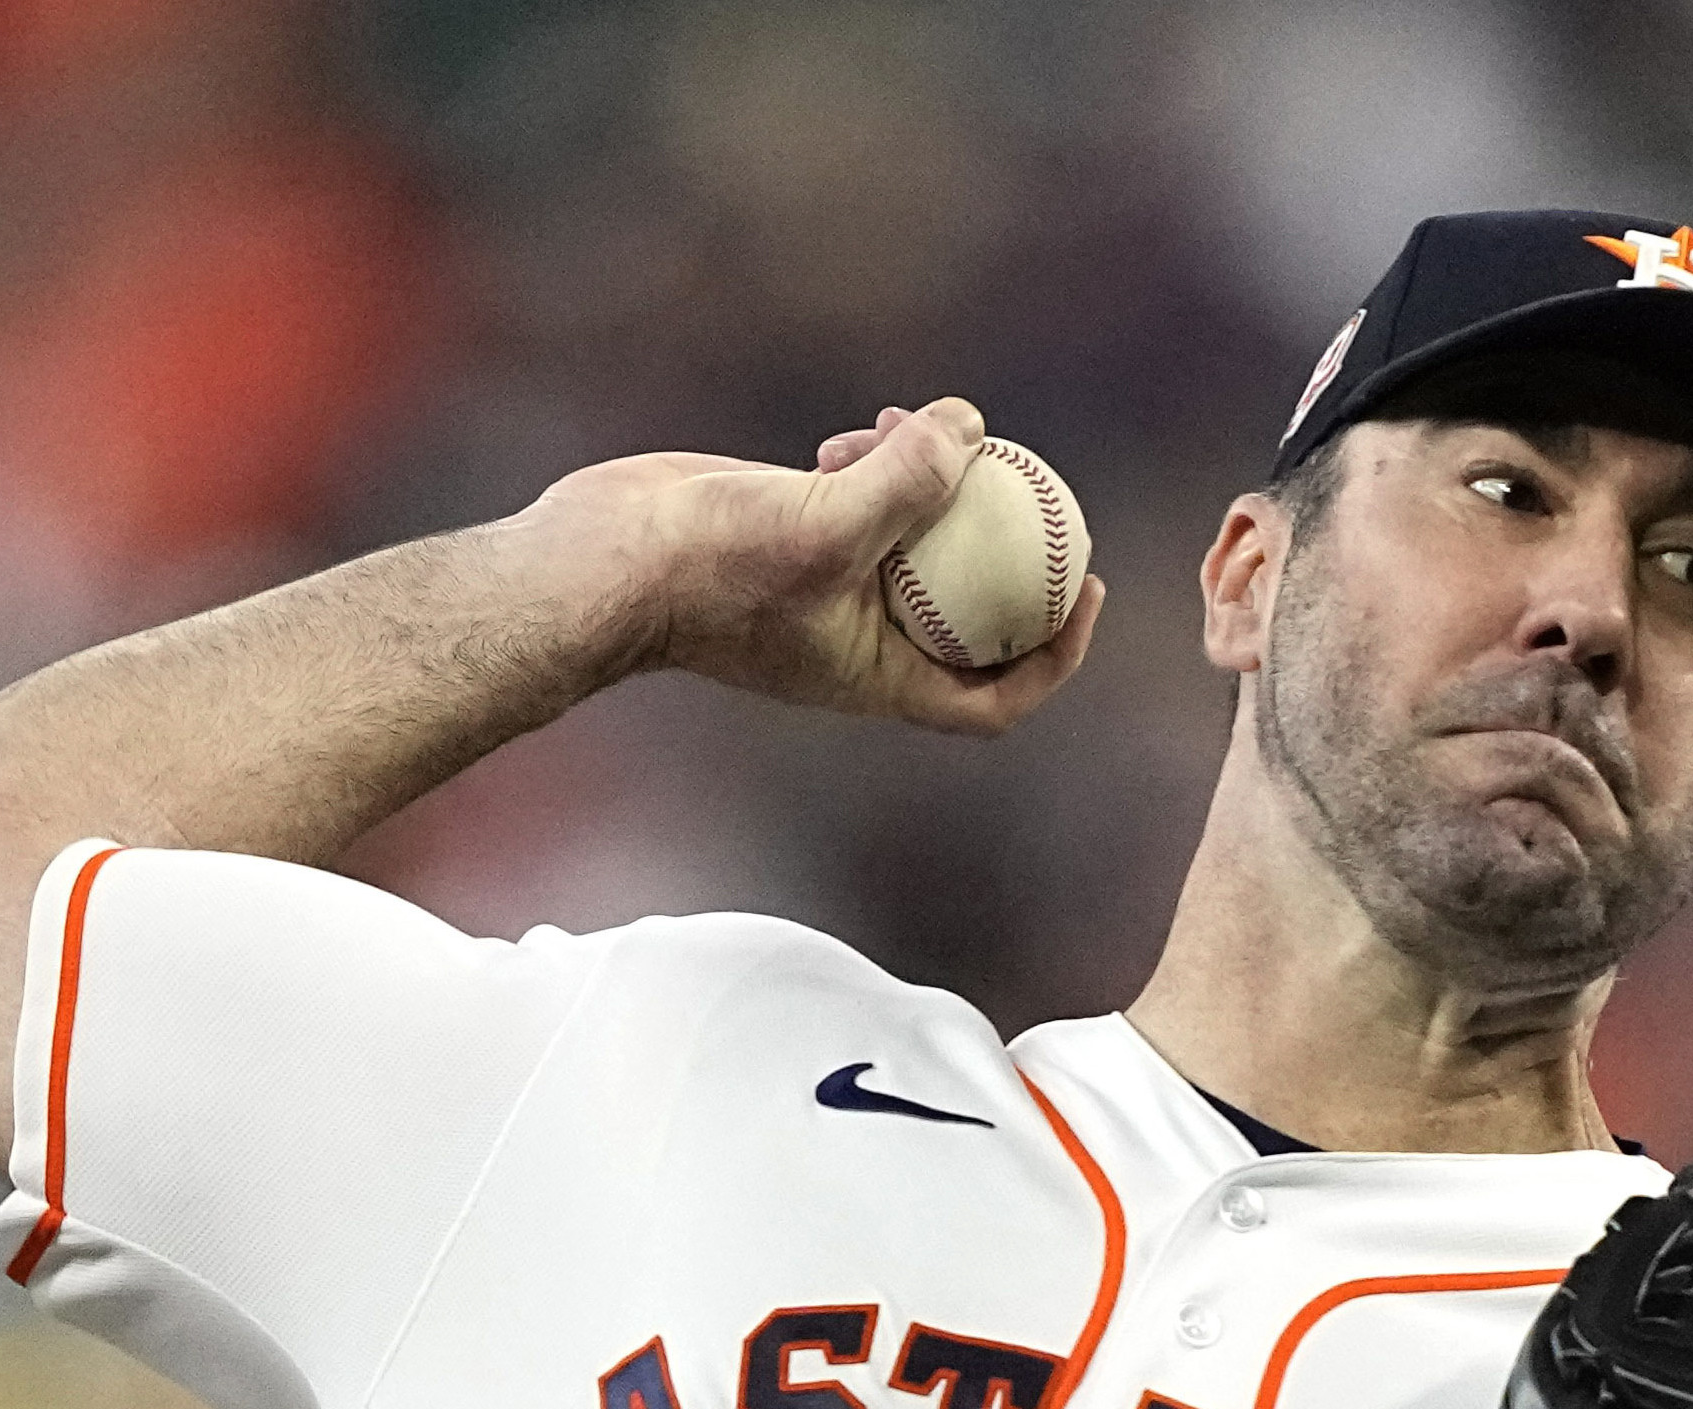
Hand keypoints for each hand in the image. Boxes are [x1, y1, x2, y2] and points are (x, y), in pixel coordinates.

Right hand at [504, 398, 1103, 734]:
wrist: (605, 559)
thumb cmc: (711, 570)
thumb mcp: (827, 524)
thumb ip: (908, 483)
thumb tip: (973, 428)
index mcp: (882, 678)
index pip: (997, 694)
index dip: (1058, 654)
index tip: (1087, 590)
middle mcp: (864, 643)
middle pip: (972, 611)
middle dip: (1011, 552)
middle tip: (1046, 490)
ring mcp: (829, 591)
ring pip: (916, 545)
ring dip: (933, 488)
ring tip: (909, 431)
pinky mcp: (796, 540)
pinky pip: (864, 506)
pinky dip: (875, 467)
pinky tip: (858, 430)